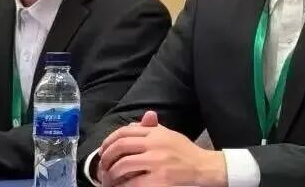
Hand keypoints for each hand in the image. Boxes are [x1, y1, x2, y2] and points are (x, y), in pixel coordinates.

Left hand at [97, 110, 226, 186]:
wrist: (202, 166)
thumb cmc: (184, 151)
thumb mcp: (169, 135)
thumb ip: (151, 129)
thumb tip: (132, 124)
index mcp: (156, 133)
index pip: (125, 132)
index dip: (109, 141)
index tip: (103, 150)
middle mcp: (155, 144)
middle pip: (121, 146)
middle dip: (106, 157)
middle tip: (102, 166)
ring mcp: (156, 162)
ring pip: (123, 165)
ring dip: (111, 174)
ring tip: (109, 179)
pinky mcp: (159, 179)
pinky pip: (132, 183)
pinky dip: (122, 186)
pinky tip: (120, 186)